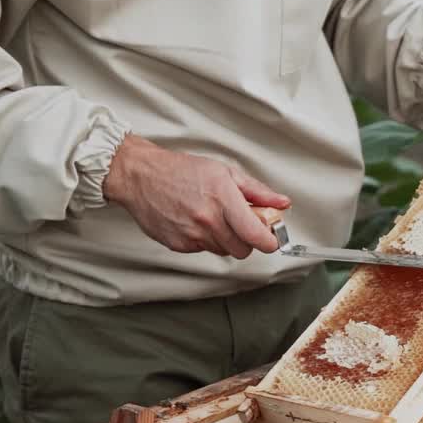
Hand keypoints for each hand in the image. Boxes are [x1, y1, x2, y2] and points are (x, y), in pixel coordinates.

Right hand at [103, 134, 287, 257]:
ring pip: (223, 251)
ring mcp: (192, 235)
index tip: (272, 240)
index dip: (269, 242)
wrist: (140, 177)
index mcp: (223, 199)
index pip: (256, 235)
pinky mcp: (178, 245)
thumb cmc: (181, 171)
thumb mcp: (225, 172)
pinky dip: (205, 240)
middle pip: (243, 249)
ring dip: (225, 240)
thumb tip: (282, 203)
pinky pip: (203, 250)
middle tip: (241, 224)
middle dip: (247, 240)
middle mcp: (208, 220)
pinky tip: (196, 222)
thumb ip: (257, 191)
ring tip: (214, 218)